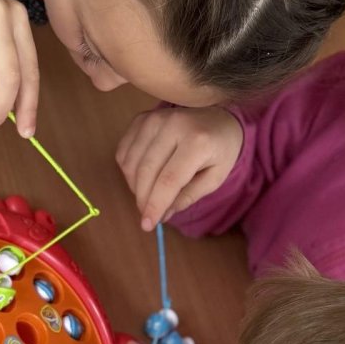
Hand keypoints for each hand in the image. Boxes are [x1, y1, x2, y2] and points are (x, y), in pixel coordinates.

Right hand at [116, 106, 243, 230]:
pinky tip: (142, 177)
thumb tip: (161, 215)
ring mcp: (154, 118)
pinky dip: (128, 171)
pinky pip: (124, 151)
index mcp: (197, 141)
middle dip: (143, 199)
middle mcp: (173, 125)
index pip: (169, 180)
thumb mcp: (214, 178)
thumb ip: (188, 196)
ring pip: (131, 163)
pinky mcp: (141, 119)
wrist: (219, 118)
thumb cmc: (220, 151)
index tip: (147, 225)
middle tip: (147, 215)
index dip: (155, 205)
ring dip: (135, 187)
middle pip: (146, 172)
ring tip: (149, 195)